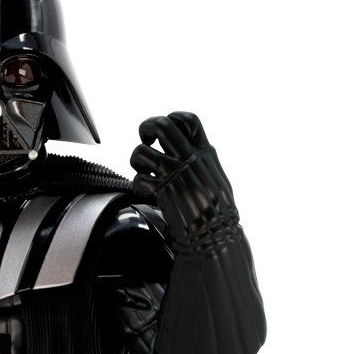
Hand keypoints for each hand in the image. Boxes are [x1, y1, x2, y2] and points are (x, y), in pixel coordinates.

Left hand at [130, 112, 237, 248]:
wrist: (215, 235)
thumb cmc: (217, 212)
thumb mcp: (216, 177)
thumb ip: (202, 162)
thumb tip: (189, 151)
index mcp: (205, 154)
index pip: (189, 121)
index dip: (172, 118)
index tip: (165, 128)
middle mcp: (189, 160)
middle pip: (162, 126)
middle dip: (146, 127)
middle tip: (145, 138)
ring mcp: (175, 174)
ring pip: (142, 152)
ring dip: (136, 159)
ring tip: (143, 168)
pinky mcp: (163, 191)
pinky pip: (139, 179)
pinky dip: (138, 184)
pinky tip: (147, 190)